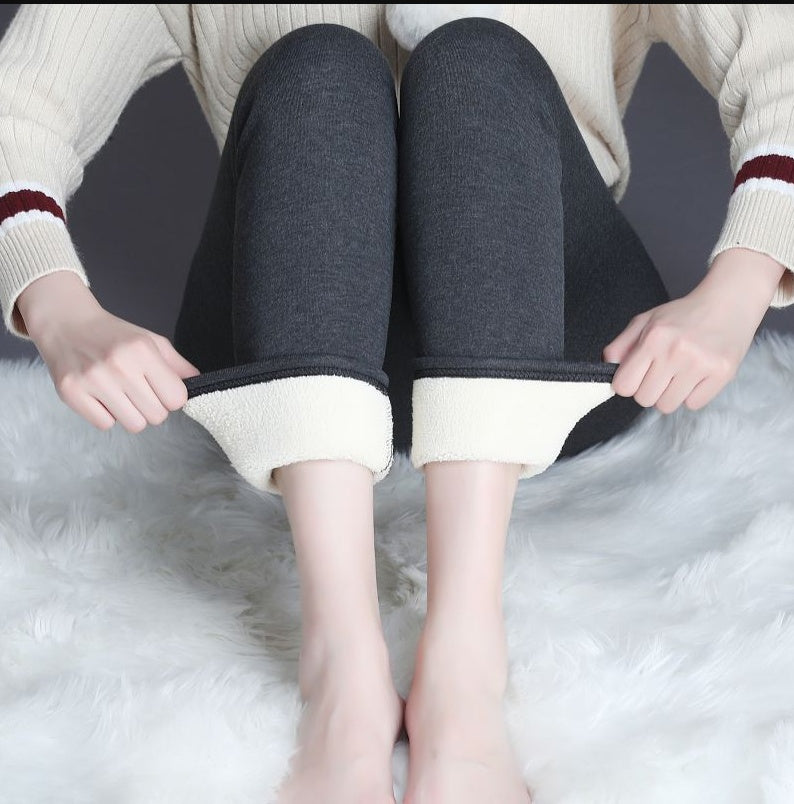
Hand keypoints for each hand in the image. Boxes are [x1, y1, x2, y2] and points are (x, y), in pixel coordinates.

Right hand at [18, 271, 200, 431]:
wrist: (65, 323)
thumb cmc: (113, 335)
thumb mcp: (151, 341)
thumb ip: (177, 365)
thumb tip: (200, 384)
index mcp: (143, 351)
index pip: (177, 399)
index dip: (172, 397)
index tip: (161, 389)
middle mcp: (119, 366)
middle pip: (157, 416)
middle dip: (153, 407)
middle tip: (138, 390)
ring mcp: (93, 381)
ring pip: (134, 425)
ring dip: (131, 414)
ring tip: (120, 393)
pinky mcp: (71, 393)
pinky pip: (105, 425)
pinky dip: (106, 415)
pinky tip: (101, 396)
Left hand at [602, 248, 786, 413]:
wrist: (729, 302)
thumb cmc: (683, 315)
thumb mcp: (646, 321)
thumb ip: (620, 345)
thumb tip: (608, 368)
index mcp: (654, 338)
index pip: (624, 386)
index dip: (628, 383)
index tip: (637, 375)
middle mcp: (676, 351)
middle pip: (644, 399)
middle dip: (649, 389)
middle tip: (661, 372)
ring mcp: (701, 364)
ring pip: (668, 406)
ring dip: (670, 394)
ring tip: (679, 374)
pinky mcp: (722, 373)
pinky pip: (693, 404)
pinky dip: (692, 395)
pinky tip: (697, 376)